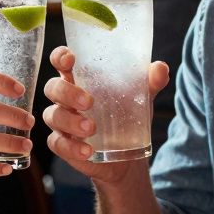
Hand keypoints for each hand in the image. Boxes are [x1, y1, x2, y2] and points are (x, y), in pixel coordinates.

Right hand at [42, 46, 168, 183]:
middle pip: (53, 87)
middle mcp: (66, 98)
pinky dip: (72, 148)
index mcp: (80, 79)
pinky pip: (57, 143)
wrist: (127, 156)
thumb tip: (160, 68)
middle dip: (67, 92)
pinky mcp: (62, 144)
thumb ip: (149, 82)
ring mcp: (61, 121)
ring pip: (52, 115)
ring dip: (70, 121)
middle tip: (89, 102)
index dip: (60, 56)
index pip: (61, 61)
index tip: (70, 59)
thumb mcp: (140, 97)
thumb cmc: (127, 117)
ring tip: (91, 128)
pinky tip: (88, 151)